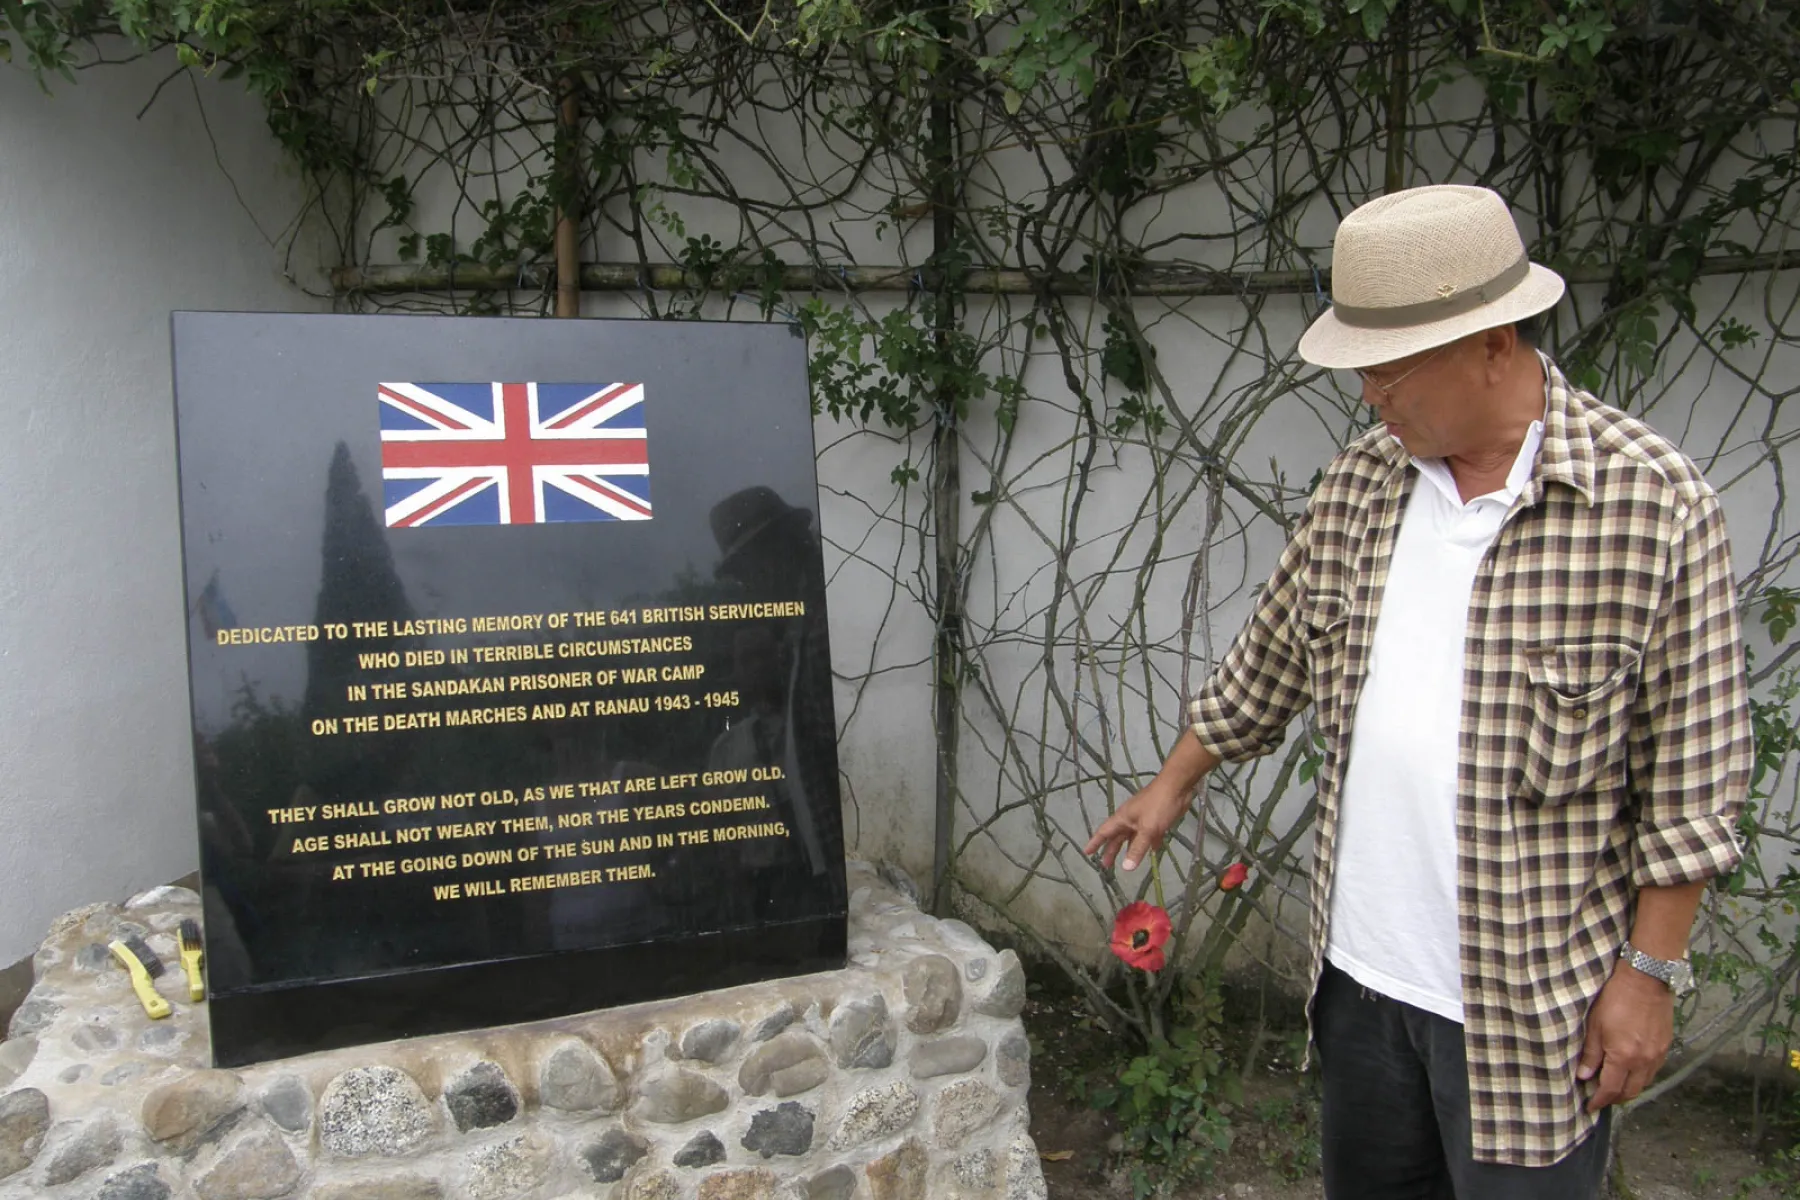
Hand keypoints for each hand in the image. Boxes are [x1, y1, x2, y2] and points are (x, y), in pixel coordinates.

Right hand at [1084, 777, 1191, 871]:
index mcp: (1123, 818)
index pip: (1104, 832)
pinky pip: (1148, 835)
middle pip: (1117, 837)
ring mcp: (1143, 819)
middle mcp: (1130, 819)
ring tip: (1126, 864)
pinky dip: (1147, 844)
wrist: (1178, 787)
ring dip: (1128, 849)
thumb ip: (1137, 848)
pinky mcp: (1156, 820)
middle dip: (1111, 850)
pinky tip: (1151, 852)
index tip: (1086, 853)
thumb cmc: (1158, 805)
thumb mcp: (1147, 829)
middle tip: (1106, 866)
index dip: (1095, 843)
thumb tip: (1125, 868)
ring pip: (1132, 837)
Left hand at [1577, 962, 1674, 1111]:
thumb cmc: (1615, 998)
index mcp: (1624, 1057)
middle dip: (1615, 1099)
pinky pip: (1653, 1070)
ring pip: (1644, 1083)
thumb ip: (1591, 1054)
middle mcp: (1644, 1061)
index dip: (1599, 1100)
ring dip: (1629, 1089)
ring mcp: (1658, 1054)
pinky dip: (1641, 1076)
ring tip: (1614, 1086)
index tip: (1590, 1107)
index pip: (1611, 1089)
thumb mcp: (1595, 1024)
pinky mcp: (1666, 1046)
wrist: (1646, 979)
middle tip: (1601, 1098)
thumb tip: (1585, 1076)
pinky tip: (1631, 1070)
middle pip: (1631, 1092)